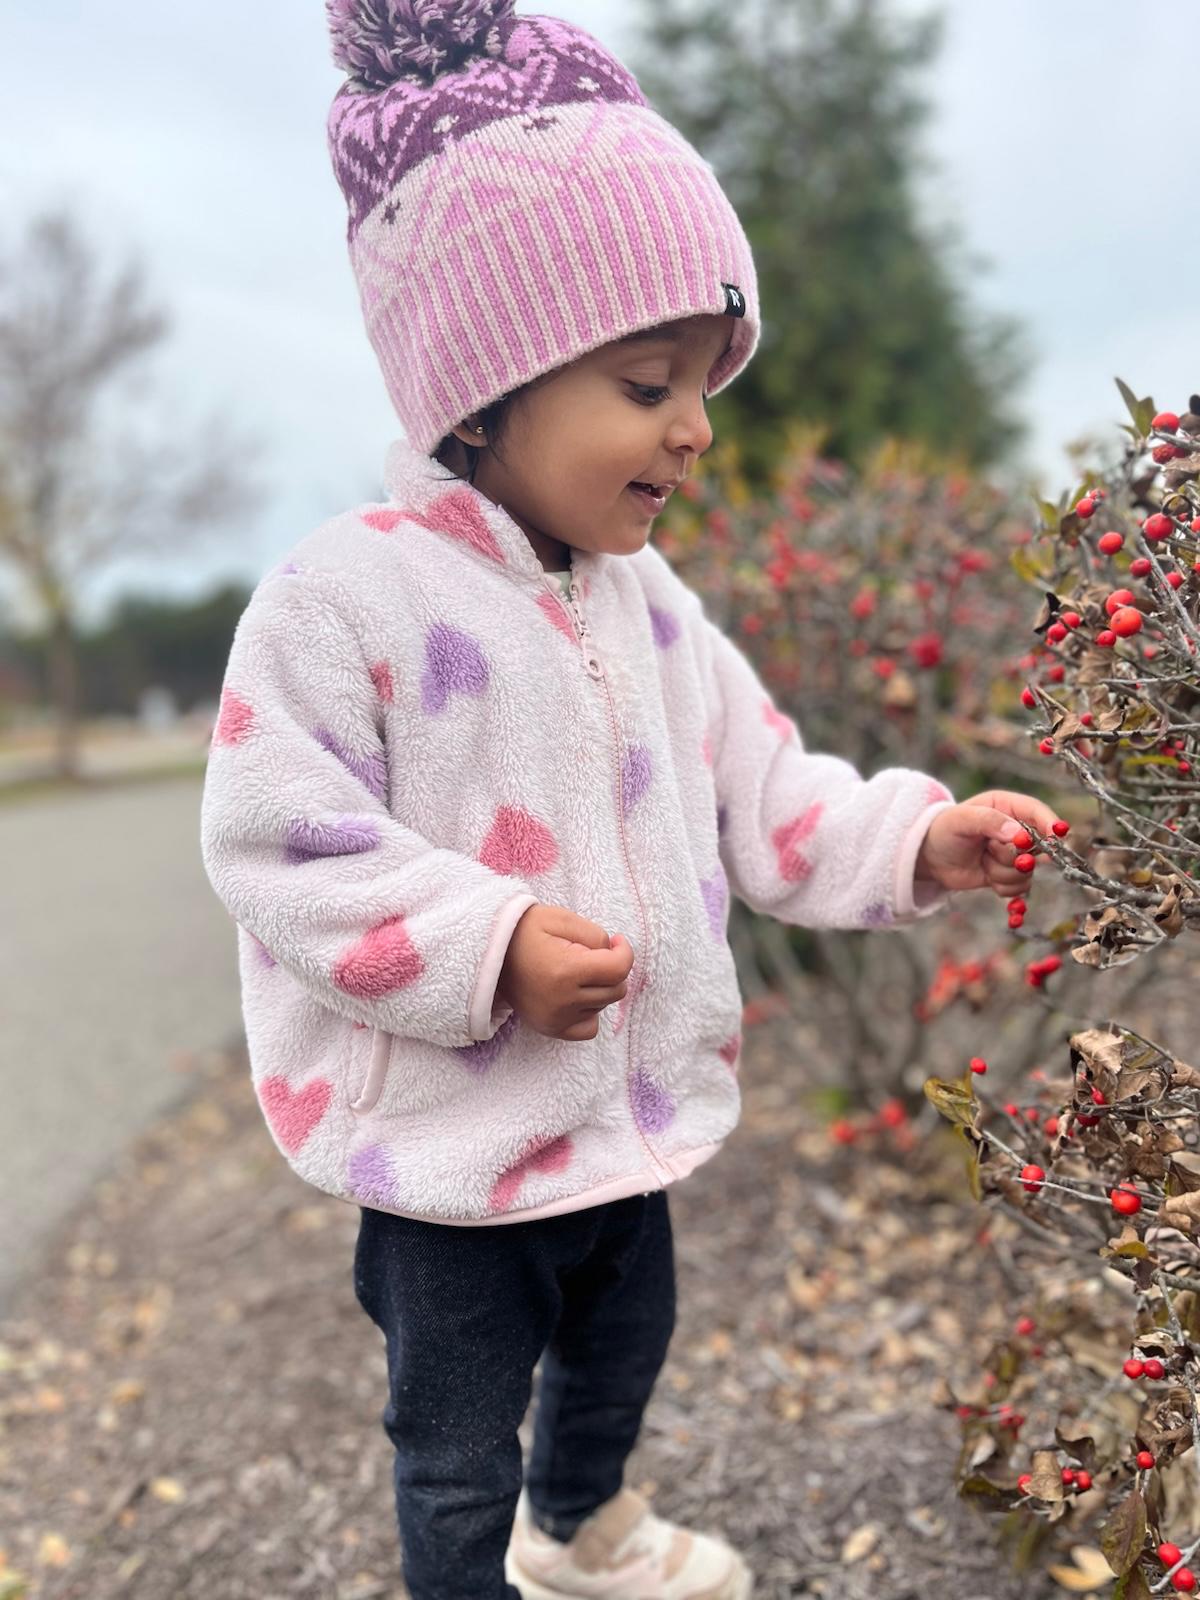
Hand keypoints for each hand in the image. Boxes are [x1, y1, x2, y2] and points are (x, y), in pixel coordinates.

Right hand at [495, 903, 635, 1041]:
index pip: (619, 970)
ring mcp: (555, 1018)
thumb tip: (613, 954)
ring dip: (598, 987)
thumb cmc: (525, 930)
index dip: (624, 951)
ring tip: (575, 971)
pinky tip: (575, 994)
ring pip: (603, 1005)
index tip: (615, 941)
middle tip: (590, 953)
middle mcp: (562, 1000)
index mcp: (566, 971)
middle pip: (616, 989)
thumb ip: (595, 935)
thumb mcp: (561, 918)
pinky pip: (589, 1028)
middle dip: (611, 968)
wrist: (488, 953)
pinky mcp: (549, 1028)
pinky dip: (589, 1011)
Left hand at [914, 789, 1063, 900]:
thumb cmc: (943, 830)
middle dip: (1013, 855)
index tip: (1056, 837)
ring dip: (1002, 872)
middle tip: (989, 850)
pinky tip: (985, 875)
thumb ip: (989, 822)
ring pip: (1027, 871)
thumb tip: (1018, 835)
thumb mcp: (961, 820)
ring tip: (982, 861)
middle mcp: (1016, 829)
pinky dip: (1002, 886)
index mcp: (1007, 806)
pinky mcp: (1009, 874)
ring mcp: (1015, 853)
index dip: (1050, 825)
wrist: (929, 857)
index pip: (1038, 812)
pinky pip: (1020, 887)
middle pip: (1037, 847)